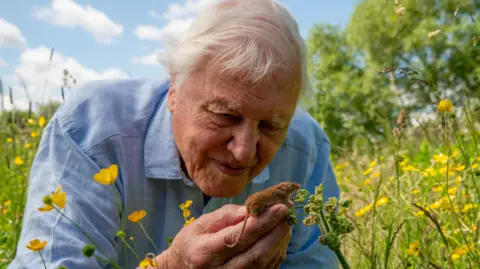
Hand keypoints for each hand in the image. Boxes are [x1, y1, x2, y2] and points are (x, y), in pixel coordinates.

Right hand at [155, 203, 290, 268]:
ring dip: (280, 241)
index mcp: (206, 252)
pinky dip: (277, 251)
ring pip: (266, 263)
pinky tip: (278, 236)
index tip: (280, 207)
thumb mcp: (202, 223)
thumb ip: (228, 216)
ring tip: (284, 221)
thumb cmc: (192, 243)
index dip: (263, 222)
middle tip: (287, 213)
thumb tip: (254, 209)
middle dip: (277, 232)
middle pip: (257, 254)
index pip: (239, 237)